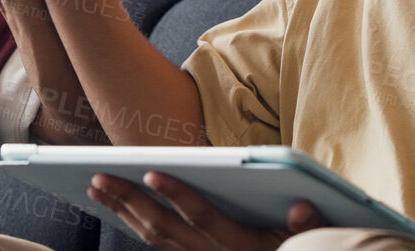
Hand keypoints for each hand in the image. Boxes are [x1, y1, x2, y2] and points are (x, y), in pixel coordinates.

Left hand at [87, 171, 320, 250]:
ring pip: (155, 238)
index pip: (204, 217)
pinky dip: (136, 224)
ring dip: (124, 212)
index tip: (150, 172)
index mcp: (243, 245)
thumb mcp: (317, 238)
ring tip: (97, 187)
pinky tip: (118, 207)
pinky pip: (159, 244)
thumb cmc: (303, 247)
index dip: (177, 195)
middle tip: (98, 177)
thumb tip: (304, 207)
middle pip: (166, 228)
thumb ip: (311, 224)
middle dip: (130, 201)